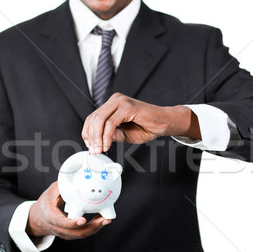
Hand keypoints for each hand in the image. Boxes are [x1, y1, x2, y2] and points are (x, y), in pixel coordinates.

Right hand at [26, 181, 110, 240]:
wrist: (39, 219)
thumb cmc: (45, 203)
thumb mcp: (50, 192)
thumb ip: (62, 185)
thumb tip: (73, 173)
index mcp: (51, 217)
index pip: (62, 223)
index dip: (73, 223)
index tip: (83, 220)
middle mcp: (58, 228)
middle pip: (76, 232)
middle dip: (92, 227)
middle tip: (104, 219)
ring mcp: (65, 233)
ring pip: (82, 234)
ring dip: (96, 228)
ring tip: (106, 219)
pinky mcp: (71, 235)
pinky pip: (83, 233)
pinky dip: (94, 228)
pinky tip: (103, 220)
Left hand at [82, 93, 200, 152]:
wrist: (165, 123)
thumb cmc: (147, 127)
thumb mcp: (124, 134)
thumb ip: (110, 135)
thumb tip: (95, 143)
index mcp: (112, 104)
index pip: (93, 117)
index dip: (87, 133)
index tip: (90, 146)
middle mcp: (115, 100)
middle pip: (94, 118)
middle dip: (91, 137)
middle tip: (94, 151)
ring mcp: (121, 101)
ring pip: (100, 120)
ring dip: (97, 138)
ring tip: (99, 150)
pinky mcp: (127, 107)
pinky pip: (111, 123)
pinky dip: (106, 136)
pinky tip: (107, 145)